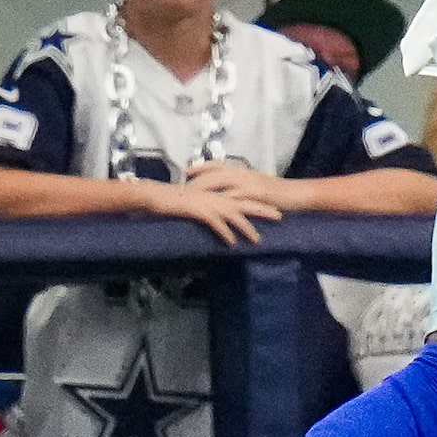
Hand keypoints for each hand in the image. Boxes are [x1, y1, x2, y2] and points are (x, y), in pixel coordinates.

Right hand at [148, 178, 279, 244]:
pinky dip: (225, 233)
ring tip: (257, 240)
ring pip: (234, 215)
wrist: (156, 196)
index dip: (259, 202)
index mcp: (217, 193)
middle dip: (263, 210)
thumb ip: (210, 208)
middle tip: (280, 217)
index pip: (243, 197)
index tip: (274, 207)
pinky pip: (216, 223)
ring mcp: (208, 203)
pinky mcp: (199, 211)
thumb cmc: (175, 201)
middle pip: (245, 203)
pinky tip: (232, 243)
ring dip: (246, 228)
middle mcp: (216, 197)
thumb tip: (220, 217)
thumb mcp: (197, 203)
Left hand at [185, 159, 302, 210]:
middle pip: (213, 174)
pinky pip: (234, 196)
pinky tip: (211, 207)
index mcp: (242, 170)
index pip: (216, 165)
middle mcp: (242, 173)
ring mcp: (248, 182)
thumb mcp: (256, 184)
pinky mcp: (254, 193)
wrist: (295, 193)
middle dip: (196, 181)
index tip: (185, 170)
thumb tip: (228, 190)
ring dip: (204, 190)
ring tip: (190, 198)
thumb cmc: (276, 192)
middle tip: (181, 188)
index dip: (200, 167)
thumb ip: (241, 185)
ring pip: (220, 183)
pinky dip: (221, 201)